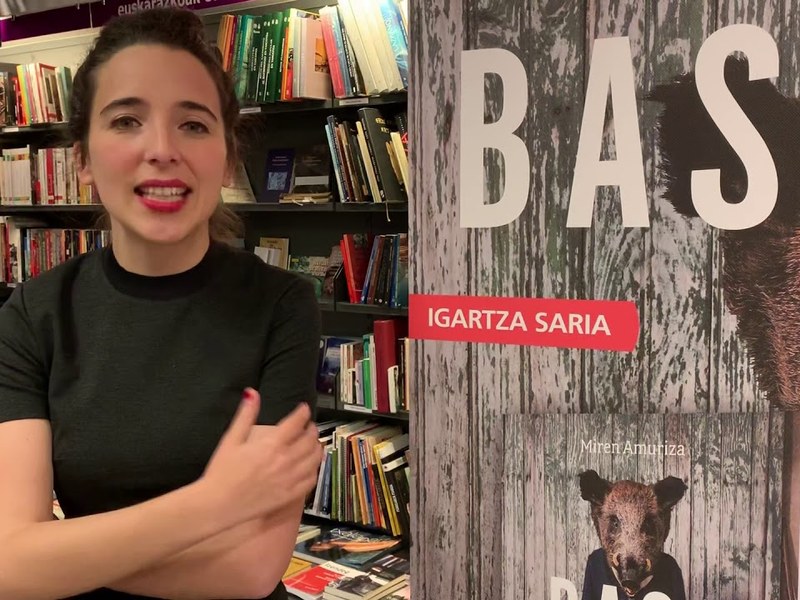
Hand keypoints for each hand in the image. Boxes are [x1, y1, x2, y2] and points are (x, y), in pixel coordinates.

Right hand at [199, 388, 323, 525]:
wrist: (217, 504)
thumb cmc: (222, 471)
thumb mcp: (231, 439)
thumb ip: (245, 415)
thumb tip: (252, 392)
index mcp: (272, 444)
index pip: (296, 422)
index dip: (303, 412)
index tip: (303, 409)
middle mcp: (286, 460)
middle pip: (309, 439)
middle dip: (311, 429)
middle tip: (308, 426)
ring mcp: (290, 479)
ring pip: (314, 459)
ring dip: (317, 447)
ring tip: (313, 443)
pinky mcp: (290, 495)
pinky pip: (311, 480)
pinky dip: (315, 470)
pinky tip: (311, 466)